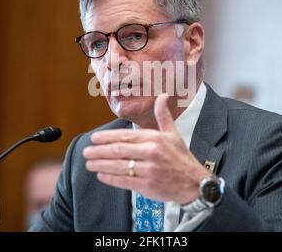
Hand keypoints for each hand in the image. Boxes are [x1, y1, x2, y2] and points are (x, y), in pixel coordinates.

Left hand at [83, 93, 210, 203]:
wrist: (195, 183)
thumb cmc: (181, 157)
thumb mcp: (173, 134)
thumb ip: (163, 115)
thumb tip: (163, 95)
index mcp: (155, 139)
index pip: (125, 136)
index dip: (106, 137)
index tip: (93, 139)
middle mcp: (151, 153)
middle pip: (118, 151)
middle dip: (99, 151)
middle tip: (86, 152)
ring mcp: (149, 171)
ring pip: (118, 166)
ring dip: (100, 165)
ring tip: (89, 163)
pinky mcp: (148, 186)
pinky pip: (124, 181)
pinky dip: (110, 178)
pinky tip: (101, 176)